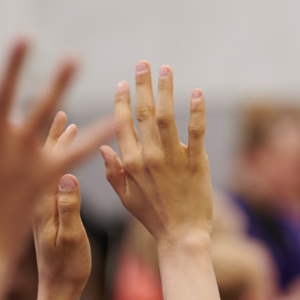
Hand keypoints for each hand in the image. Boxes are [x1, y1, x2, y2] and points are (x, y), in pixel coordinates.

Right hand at [0, 31, 109, 257]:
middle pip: (4, 96)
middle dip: (12, 66)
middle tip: (23, 37)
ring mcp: (21, 159)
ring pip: (42, 115)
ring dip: (57, 86)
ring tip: (72, 57)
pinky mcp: (44, 175)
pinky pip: (74, 152)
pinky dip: (93, 135)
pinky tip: (112, 118)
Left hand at [33, 123, 90, 299]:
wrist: (55, 292)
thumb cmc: (66, 269)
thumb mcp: (72, 238)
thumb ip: (68, 208)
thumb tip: (66, 176)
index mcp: (40, 202)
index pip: (45, 161)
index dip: (56, 139)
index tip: (64, 118)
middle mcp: (33, 201)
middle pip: (38, 158)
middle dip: (51, 134)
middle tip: (60, 111)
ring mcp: (34, 207)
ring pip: (38, 167)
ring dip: (50, 146)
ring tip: (60, 127)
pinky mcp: (38, 215)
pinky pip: (40, 180)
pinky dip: (50, 164)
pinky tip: (55, 159)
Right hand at [100, 61, 211, 247]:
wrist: (181, 235)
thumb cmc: (153, 218)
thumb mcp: (126, 198)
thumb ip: (114, 172)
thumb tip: (103, 149)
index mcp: (130, 163)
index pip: (122, 125)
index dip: (122, 101)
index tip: (123, 83)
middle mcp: (149, 157)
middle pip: (143, 113)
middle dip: (143, 85)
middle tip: (144, 64)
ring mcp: (173, 158)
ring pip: (167, 116)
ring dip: (166, 90)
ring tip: (166, 69)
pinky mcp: (195, 162)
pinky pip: (196, 131)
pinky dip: (196, 110)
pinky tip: (196, 92)